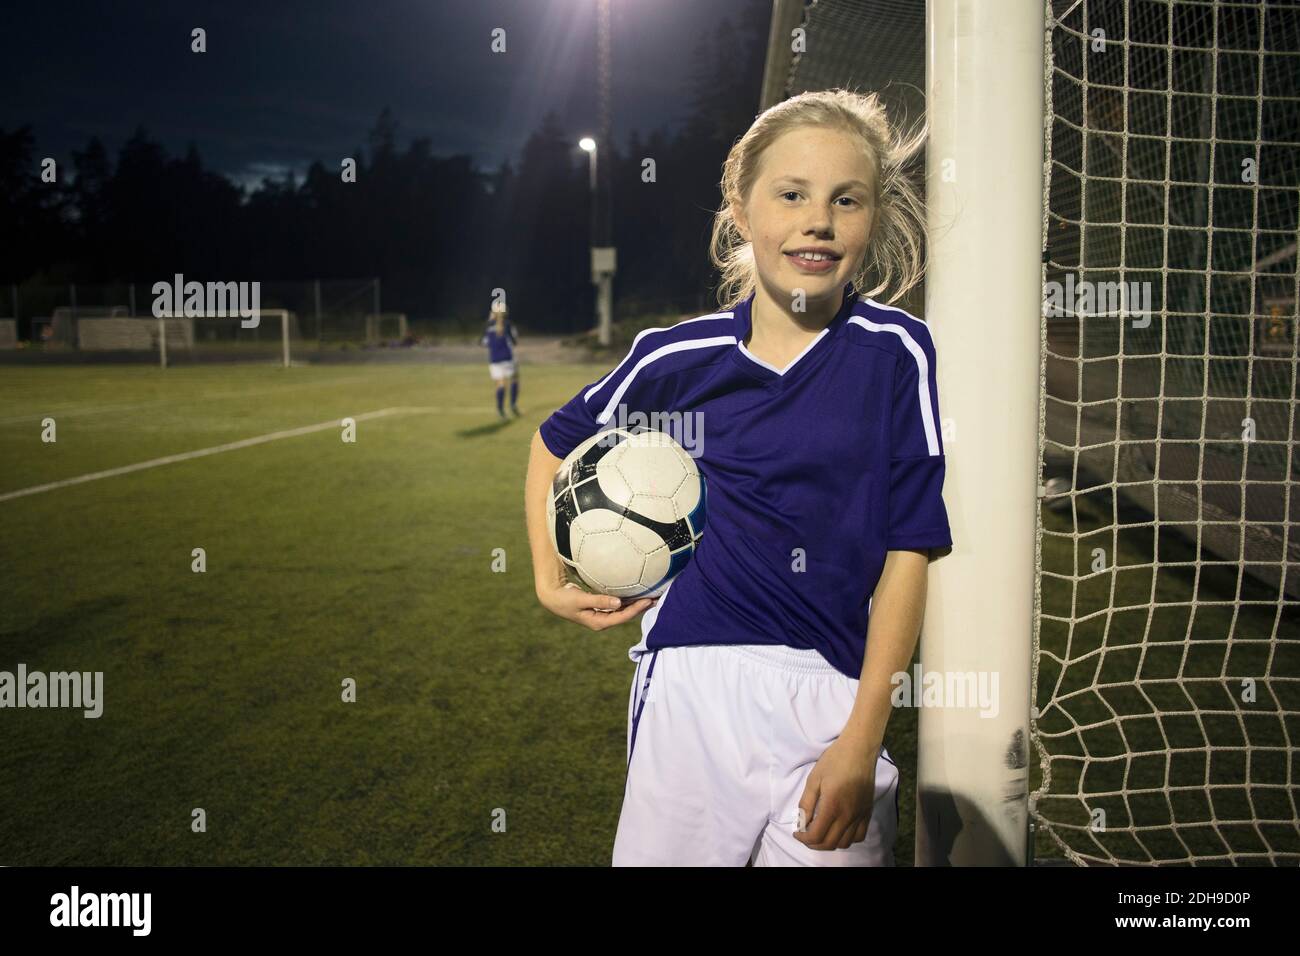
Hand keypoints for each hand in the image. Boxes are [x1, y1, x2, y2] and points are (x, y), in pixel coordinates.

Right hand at [537, 580, 657, 630]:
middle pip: (626, 615)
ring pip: (623, 610)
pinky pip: (617, 605)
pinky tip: (635, 593)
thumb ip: (599, 600)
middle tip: (657, 598)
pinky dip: (627, 600)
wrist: (552, 598)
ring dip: (636, 604)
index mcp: (598, 622)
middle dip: (641, 607)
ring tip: (651, 596)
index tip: (648, 600)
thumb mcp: (580, 600)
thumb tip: (618, 602)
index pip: (622, 617)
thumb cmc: (565, 600)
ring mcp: (601, 614)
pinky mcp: (600, 608)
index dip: (636, 609)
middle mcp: (602, 620)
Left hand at [792, 736, 878, 850]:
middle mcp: (848, 815)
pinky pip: (859, 836)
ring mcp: (860, 815)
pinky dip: (847, 839)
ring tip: (820, 833)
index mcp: (832, 806)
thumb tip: (801, 822)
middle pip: (829, 843)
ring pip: (844, 843)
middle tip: (805, 835)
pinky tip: (838, 830)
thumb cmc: (834, 761)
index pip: (816, 835)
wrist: (858, 750)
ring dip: (830, 843)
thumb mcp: (813, 779)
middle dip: (813, 843)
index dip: (803, 838)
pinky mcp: (868, 812)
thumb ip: (806, 804)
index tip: (797, 832)